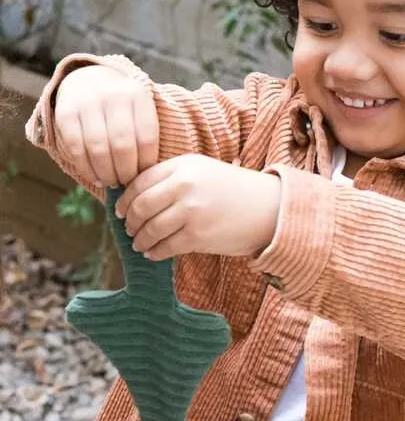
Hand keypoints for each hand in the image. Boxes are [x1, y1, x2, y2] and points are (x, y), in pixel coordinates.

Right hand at [54, 65, 158, 186]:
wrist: (88, 81)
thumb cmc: (122, 111)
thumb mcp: (139, 115)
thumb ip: (145, 141)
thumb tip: (147, 181)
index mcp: (138, 96)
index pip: (146, 139)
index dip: (145, 165)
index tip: (144, 178)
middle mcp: (112, 95)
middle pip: (122, 146)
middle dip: (125, 172)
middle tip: (126, 183)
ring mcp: (86, 101)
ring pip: (98, 148)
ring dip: (106, 173)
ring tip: (111, 183)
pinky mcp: (65, 112)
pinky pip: (76, 148)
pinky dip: (86, 169)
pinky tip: (95, 178)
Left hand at [115, 155, 281, 259]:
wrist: (268, 209)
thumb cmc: (234, 191)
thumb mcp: (202, 171)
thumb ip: (173, 177)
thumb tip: (138, 197)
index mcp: (183, 166)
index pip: (140, 182)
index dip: (125, 199)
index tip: (120, 210)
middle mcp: (184, 186)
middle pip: (141, 206)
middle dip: (130, 221)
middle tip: (128, 229)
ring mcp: (191, 212)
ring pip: (151, 228)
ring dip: (140, 239)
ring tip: (139, 244)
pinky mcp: (198, 236)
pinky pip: (166, 246)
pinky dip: (155, 252)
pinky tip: (153, 254)